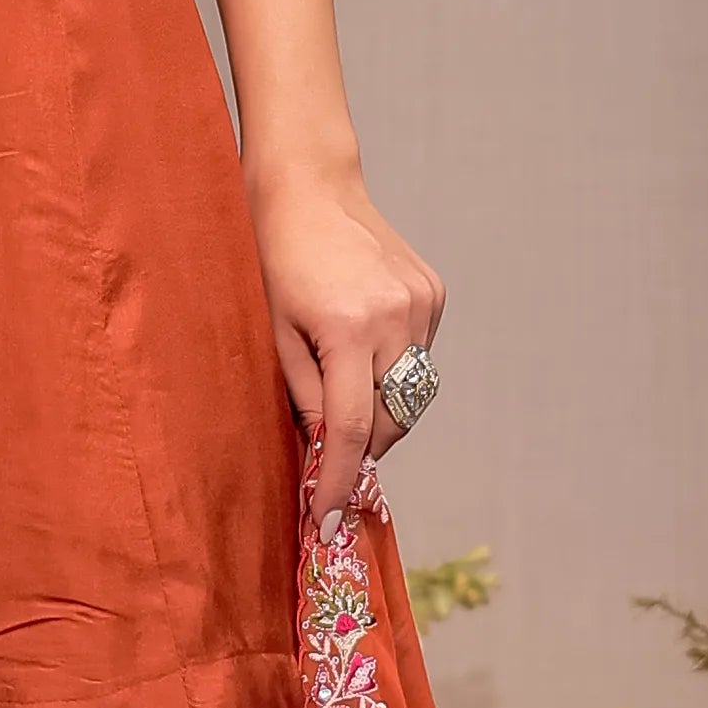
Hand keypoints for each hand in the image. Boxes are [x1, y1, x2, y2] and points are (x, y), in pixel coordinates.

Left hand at [246, 150, 442, 526]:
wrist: (309, 186)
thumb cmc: (274, 257)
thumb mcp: (273, 333)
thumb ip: (302, 397)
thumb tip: (322, 453)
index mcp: (347, 329)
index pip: (350, 430)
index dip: (336, 482)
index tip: (326, 522)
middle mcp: (396, 318)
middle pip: (389, 421)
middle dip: (359, 448)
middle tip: (326, 459)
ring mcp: (422, 305)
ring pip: (410, 396)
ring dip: (378, 410)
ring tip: (341, 385)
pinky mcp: (434, 294)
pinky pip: (418, 359)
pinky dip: (392, 371)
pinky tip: (362, 344)